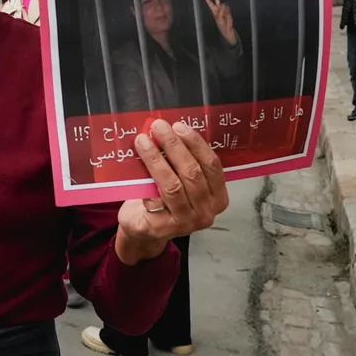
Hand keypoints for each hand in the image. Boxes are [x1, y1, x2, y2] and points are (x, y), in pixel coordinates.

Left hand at [116, 120, 227, 262]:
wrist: (144, 228)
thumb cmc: (165, 199)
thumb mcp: (180, 179)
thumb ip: (181, 161)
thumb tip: (169, 130)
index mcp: (218, 197)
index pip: (212, 165)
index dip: (196, 144)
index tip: (179, 126)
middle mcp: (207, 212)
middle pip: (193, 173)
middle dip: (174, 147)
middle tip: (158, 128)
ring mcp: (186, 222)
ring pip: (173, 185)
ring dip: (156, 159)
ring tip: (143, 141)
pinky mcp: (163, 228)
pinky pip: (155, 200)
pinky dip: (147, 183)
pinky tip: (137, 170)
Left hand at [202, 0, 237, 45]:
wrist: (228, 31)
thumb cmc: (222, 27)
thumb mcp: (220, 20)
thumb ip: (221, 12)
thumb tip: (224, 5)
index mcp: (214, 11)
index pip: (210, 3)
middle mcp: (219, 9)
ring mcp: (224, 9)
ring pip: (224, 5)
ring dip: (224, 10)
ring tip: (224, 18)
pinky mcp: (229, 11)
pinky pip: (228, 9)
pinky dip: (228, 12)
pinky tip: (228, 17)